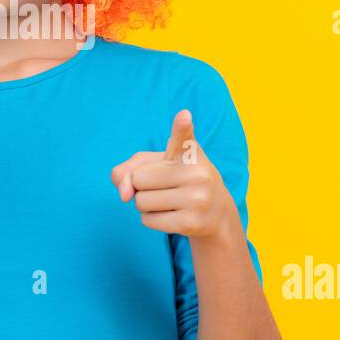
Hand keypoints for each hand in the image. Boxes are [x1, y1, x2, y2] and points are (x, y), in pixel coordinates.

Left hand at [110, 109, 235, 240]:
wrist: (216, 212)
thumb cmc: (179, 181)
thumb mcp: (156, 165)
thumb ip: (128, 170)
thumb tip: (124, 195)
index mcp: (190, 153)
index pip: (183, 136)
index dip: (182, 125)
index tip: (183, 116)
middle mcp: (198, 173)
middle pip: (138, 179)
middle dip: (142, 186)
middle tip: (165, 186)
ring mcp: (197, 199)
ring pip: (140, 202)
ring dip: (146, 204)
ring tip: (170, 200)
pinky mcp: (191, 223)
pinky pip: (148, 220)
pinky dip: (151, 219)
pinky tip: (172, 215)